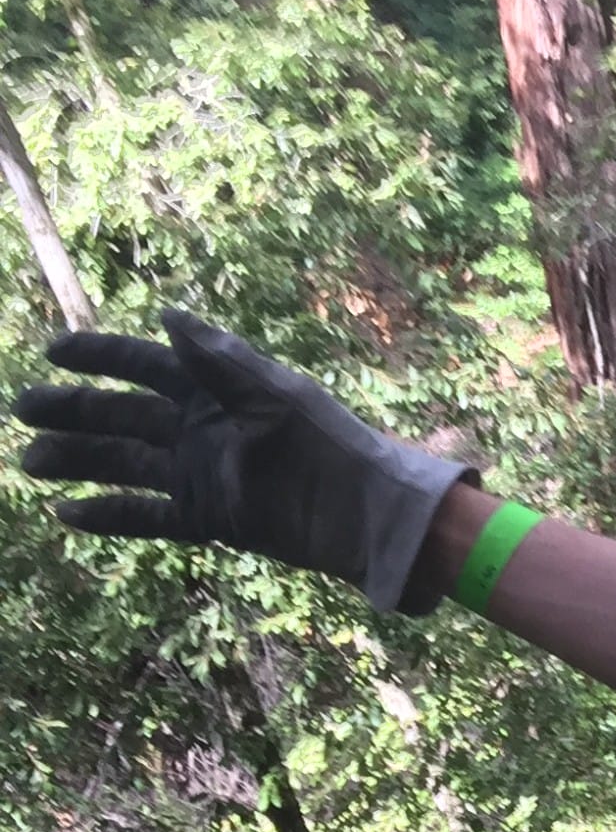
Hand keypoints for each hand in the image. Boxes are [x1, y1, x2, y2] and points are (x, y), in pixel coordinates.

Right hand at [13, 309, 474, 612]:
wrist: (366, 511)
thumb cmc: (330, 443)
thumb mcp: (275, 393)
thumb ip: (218, 358)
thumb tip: (164, 313)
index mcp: (216, 390)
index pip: (145, 365)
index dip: (100, 356)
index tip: (53, 350)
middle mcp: (201, 429)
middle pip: (122, 415)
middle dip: (73, 411)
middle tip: (22, 409)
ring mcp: (200, 474)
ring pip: (124, 464)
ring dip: (78, 462)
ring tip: (29, 461)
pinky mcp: (208, 518)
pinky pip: (148, 516)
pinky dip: (110, 515)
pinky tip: (66, 514)